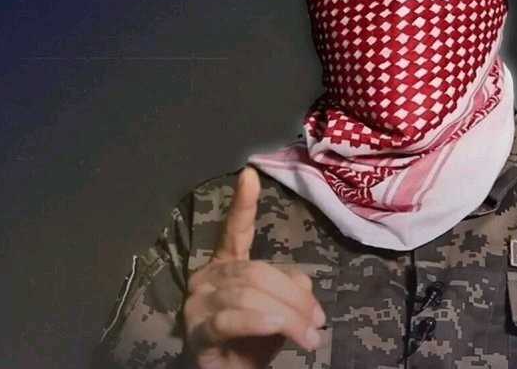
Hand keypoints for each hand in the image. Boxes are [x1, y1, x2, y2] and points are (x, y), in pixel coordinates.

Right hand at [183, 167, 325, 368]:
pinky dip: (259, 321)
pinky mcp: (198, 332)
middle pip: (257, 272)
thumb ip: (289, 287)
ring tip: (309, 336)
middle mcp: (207, 278)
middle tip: (318, 321)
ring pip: (249, 295)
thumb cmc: (254, 342)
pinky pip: (231, 319)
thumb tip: (301, 283)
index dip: (243, 204)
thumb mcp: (279, 309)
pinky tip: (279, 327)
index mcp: (226, 265)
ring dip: (288, 315)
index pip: (235, 230)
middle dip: (294, 297)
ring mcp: (198, 304)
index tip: (250, 174)